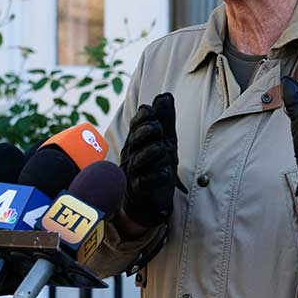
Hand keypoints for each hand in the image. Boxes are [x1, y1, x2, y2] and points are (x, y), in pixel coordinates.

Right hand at [120, 93, 187, 226]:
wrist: (149, 201)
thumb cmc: (155, 166)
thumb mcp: (165, 141)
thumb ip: (165, 120)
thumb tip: (165, 95)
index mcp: (137, 140)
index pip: (136, 125)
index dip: (143, 117)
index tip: (151, 111)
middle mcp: (132, 155)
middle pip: (135, 140)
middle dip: (146, 132)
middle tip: (158, 129)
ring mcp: (134, 173)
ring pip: (139, 160)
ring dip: (151, 152)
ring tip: (162, 148)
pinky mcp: (139, 191)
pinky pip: (144, 182)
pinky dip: (155, 177)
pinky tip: (165, 173)